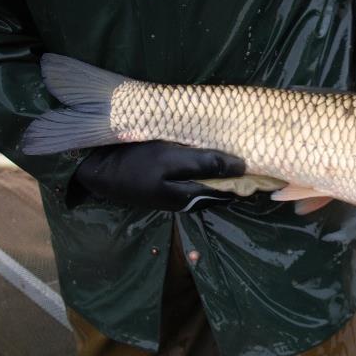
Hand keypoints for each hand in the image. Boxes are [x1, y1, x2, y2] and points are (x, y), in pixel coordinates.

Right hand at [72, 141, 245, 211]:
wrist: (93, 169)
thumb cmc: (132, 161)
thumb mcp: (169, 158)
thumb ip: (205, 163)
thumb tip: (241, 166)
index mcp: (189, 197)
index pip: (230, 192)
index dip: (247, 178)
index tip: (262, 162)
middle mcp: (184, 202)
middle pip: (221, 190)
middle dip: (238, 177)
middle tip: (254, 156)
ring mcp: (173, 196)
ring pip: (208, 185)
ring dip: (222, 173)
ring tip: (237, 154)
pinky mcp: (165, 188)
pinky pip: (194, 181)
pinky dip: (206, 171)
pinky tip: (209, 157)